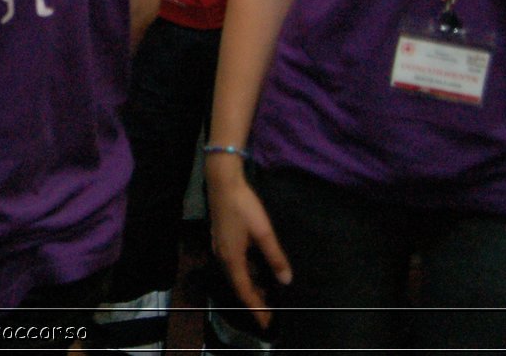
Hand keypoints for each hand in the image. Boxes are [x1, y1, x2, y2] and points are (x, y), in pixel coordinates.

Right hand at [207, 161, 291, 328]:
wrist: (222, 182)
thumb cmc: (243, 207)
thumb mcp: (264, 232)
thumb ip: (275, 257)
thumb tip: (286, 280)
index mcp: (232, 259)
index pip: (245, 291)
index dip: (256, 309)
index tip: (266, 323)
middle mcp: (223, 257)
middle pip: (238, 285)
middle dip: (253, 300)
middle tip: (269, 312)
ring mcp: (219, 247)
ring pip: (235, 275)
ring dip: (250, 286)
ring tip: (266, 294)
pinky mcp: (221, 239)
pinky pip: (233, 265)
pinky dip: (245, 273)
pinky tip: (256, 270)